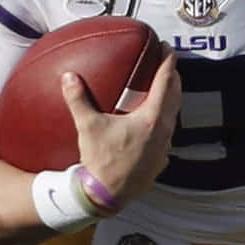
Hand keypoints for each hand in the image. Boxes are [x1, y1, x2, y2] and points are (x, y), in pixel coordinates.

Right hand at [60, 51, 181, 208]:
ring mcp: (164, 149)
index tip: (168, 49)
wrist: (106, 195)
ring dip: (171, 102)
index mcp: (151, 119)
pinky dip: (164, 125)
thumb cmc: (101, 161)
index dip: (168, 63)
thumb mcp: (88, 126)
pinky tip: (155, 127)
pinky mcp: (159, 163)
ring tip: (164, 93)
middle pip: (175, 98)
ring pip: (173, 118)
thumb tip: (68, 77)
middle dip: (173, 79)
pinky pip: (166, 138)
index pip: (165, 82)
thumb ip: (78, 99)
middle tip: (169, 66)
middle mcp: (163, 132)